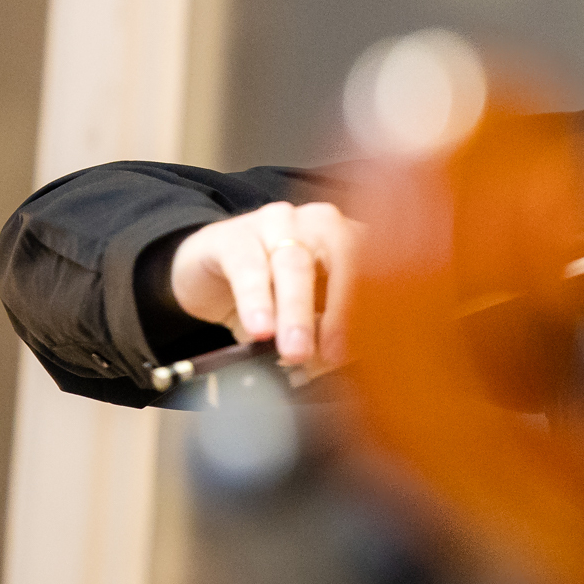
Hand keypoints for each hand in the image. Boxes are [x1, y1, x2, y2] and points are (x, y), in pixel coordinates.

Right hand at [170, 200, 358, 366]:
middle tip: (332, 356)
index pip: (374, 270)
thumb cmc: (271, 295)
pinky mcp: (232, 236)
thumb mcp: (308, 317)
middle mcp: (320, 223)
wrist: (209, 274)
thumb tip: (342, 361)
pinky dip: (255, 300)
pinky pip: (247, 266)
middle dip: (339, 313)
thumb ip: (328, 332)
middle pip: (341, 261)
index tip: (367, 352)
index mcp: (351, 240)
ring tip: (294, 350)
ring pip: (294, 265)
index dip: (372, 311)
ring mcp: (277, 222)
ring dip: (296, 312)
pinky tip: (258, 328)